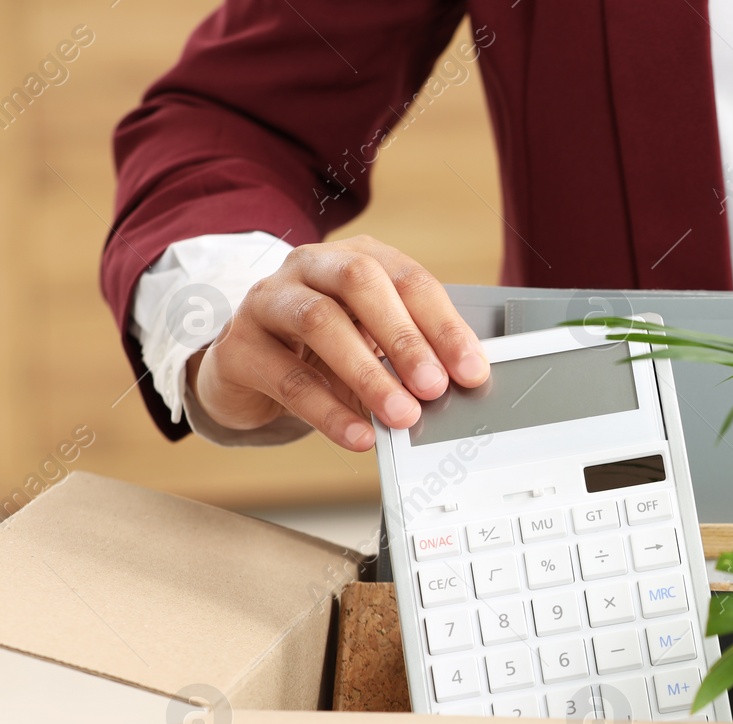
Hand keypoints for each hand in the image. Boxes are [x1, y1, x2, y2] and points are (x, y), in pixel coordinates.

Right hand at [185, 235, 487, 449]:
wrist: (248, 373)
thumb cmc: (323, 353)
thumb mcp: (372, 348)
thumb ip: (409, 360)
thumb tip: (455, 390)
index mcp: (355, 258)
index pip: (408, 280)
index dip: (444, 325)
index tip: (472, 370)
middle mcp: (310, 267)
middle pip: (361, 284)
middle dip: (405, 338)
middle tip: (434, 386)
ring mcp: (267, 300)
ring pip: (319, 322)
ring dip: (368, 373)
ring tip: (401, 414)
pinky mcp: (238, 346)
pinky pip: (287, 377)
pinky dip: (328, 410)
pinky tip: (357, 435)